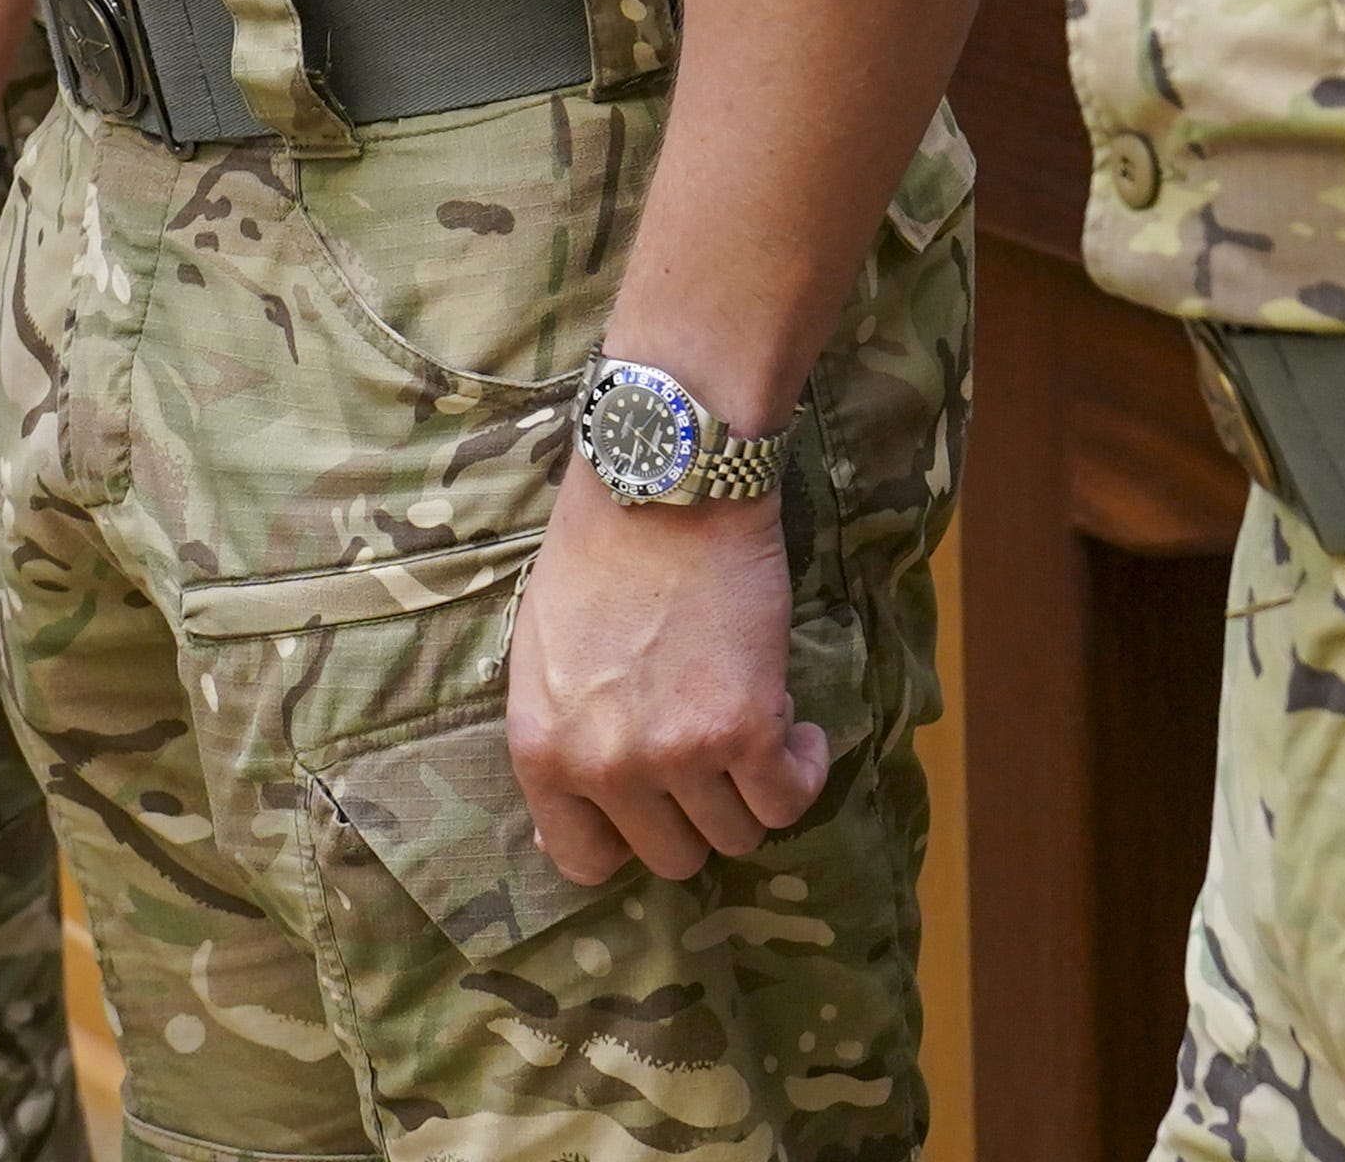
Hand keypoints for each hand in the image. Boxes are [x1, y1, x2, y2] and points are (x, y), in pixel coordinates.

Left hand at [505, 467, 824, 887]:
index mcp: (542, 749)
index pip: (584, 861)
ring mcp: (677, 754)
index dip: (627, 838)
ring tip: (751, 726)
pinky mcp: (747, 729)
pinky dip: (804, 770)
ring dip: (751, 788)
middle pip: (672, 856)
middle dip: (696, 812)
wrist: (666, 483)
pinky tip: (798, 731)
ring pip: (735, 835)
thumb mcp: (541, 656)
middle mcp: (605, 766)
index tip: (653, 804)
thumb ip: (560, 742)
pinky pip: (789, 799)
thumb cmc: (597, 553)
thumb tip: (576, 829)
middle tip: (709, 752)